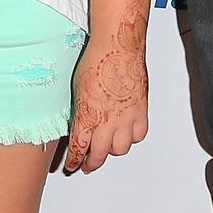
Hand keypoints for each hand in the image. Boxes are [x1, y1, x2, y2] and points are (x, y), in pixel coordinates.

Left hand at [62, 34, 146, 173]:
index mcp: (87, 115)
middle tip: (87, 165)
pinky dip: (132, 138)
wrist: (118, 47)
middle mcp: (107, 121)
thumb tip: (80, 124)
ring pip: (120, 149)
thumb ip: (80, 111)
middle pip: (99, 154)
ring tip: (107, 147)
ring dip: (112, 150)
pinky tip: (126, 133)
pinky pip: (138, 135)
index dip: (74, 160)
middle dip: (91, 163)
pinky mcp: (141, 111)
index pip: (78, 147)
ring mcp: (126, 118)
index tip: (71, 165)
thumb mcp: (78, 89)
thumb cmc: (97, 60)